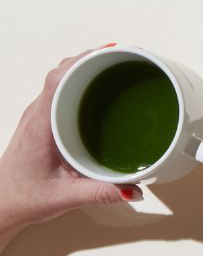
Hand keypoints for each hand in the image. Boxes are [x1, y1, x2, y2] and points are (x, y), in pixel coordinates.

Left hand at [0, 49, 142, 240]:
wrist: (0, 204)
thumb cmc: (23, 197)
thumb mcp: (65, 197)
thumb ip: (101, 193)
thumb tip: (136, 189)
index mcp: (41, 125)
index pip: (57, 79)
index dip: (84, 60)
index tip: (111, 52)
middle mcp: (38, 114)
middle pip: (63, 71)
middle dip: (94, 58)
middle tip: (127, 55)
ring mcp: (39, 115)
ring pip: (62, 78)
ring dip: (88, 67)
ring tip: (120, 65)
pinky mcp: (44, 120)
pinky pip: (62, 90)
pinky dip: (82, 80)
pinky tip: (102, 86)